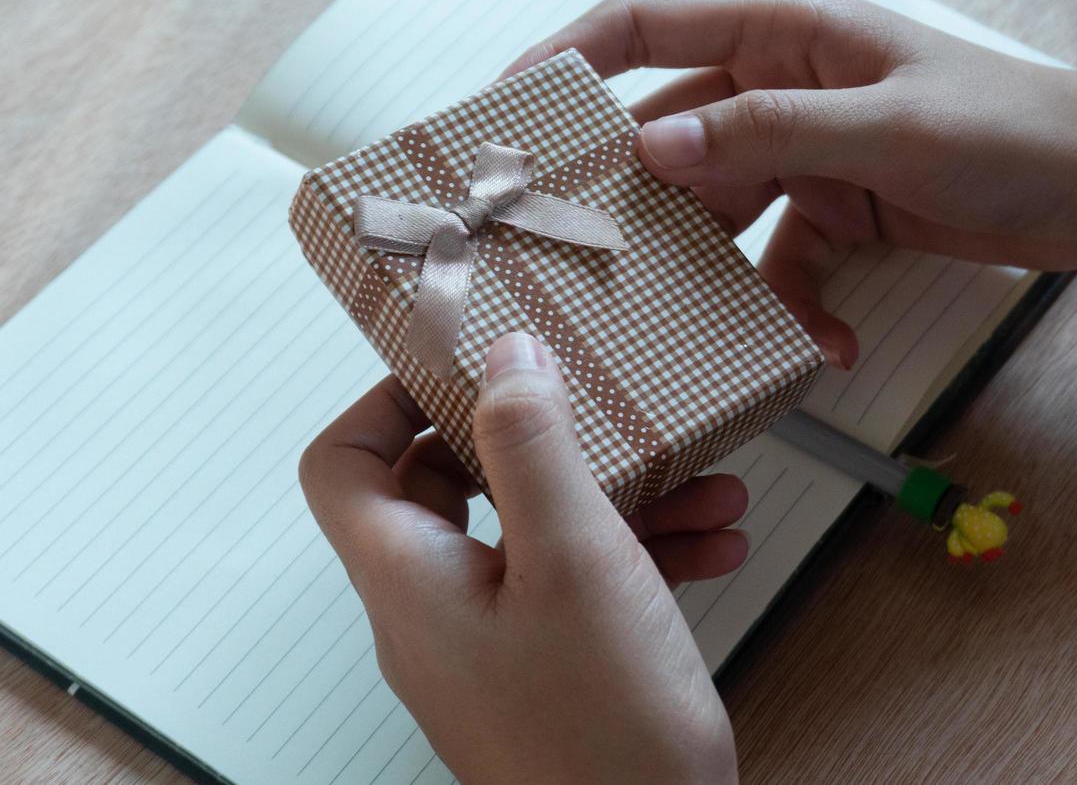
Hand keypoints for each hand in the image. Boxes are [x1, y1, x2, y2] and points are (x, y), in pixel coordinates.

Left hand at [299, 333, 740, 782]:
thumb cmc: (603, 735)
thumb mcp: (576, 560)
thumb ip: (532, 448)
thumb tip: (503, 357)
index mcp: (412, 579)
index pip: (345, 466)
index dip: (388, 400)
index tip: (463, 363)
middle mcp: (438, 610)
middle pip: (453, 486)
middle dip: (542, 440)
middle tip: (596, 409)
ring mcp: (494, 642)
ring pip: (534, 532)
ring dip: (617, 497)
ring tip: (703, 486)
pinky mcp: (548, 666)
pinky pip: (577, 583)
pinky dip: (639, 552)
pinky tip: (714, 544)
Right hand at [503, 0, 1076, 366]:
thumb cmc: (1010, 127)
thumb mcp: (883, 128)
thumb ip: (768, 135)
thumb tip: (652, 151)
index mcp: (784, 34)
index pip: (648, 26)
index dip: (570, 58)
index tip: (506, 108)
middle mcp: (783, 88)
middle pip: (673, 136)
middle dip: (629, 193)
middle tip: (575, 255)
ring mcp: (810, 154)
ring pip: (722, 211)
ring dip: (710, 269)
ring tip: (686, 323)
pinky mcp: (842, 212)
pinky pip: (786, 263)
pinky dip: (794, 306)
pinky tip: (819, 345)